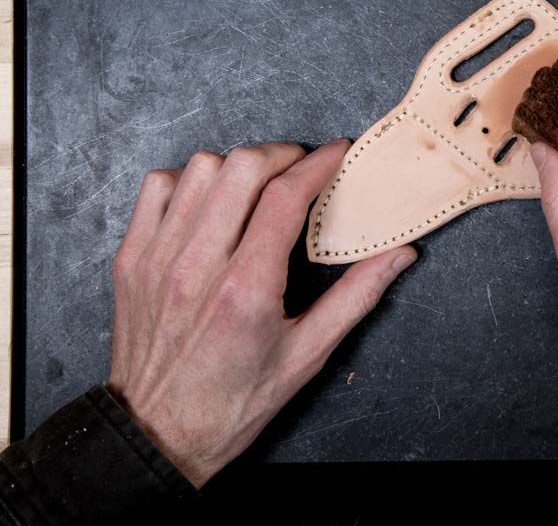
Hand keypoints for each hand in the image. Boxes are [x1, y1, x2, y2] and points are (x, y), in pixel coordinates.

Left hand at [107, 140, 415, 486]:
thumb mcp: (308, 355)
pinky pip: (158, 188)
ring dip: (238, 167)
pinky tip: (212, 202)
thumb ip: (356, 296)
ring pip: (200, 169)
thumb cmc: (234, 400)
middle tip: (302, 167)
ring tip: (259, 185)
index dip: (319, 164)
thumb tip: (399, 254)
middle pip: (242, 168)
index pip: (286, 197)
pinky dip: (190, 181)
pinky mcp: (132, 259)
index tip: (338, 152)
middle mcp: (198, 265)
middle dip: (282, 154)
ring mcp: (158, 258)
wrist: (158, 433)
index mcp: (247, 290)